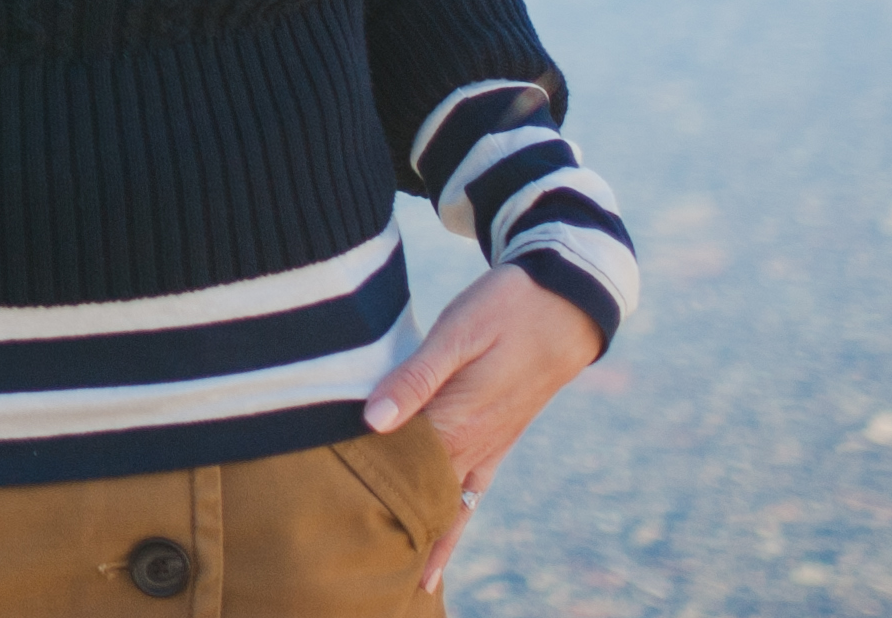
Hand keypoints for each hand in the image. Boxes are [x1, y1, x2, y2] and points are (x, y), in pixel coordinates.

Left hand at [360, 265, 602, 591]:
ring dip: (424, 541)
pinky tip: (438, 552)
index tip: (326, 523)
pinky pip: (472, 497)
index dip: (361, 493)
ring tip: (397, 585)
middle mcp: (473, 445)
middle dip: (390, 533)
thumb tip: (373, 421)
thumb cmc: (505, 309)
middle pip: (421, 499)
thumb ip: (415, 376)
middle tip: (352, 575)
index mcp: (457, 420)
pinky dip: (453, 527)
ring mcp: (488, 448)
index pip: (398, 471)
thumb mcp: (457, 331)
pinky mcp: (497, 442)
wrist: (565, 306)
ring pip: (449, 507)